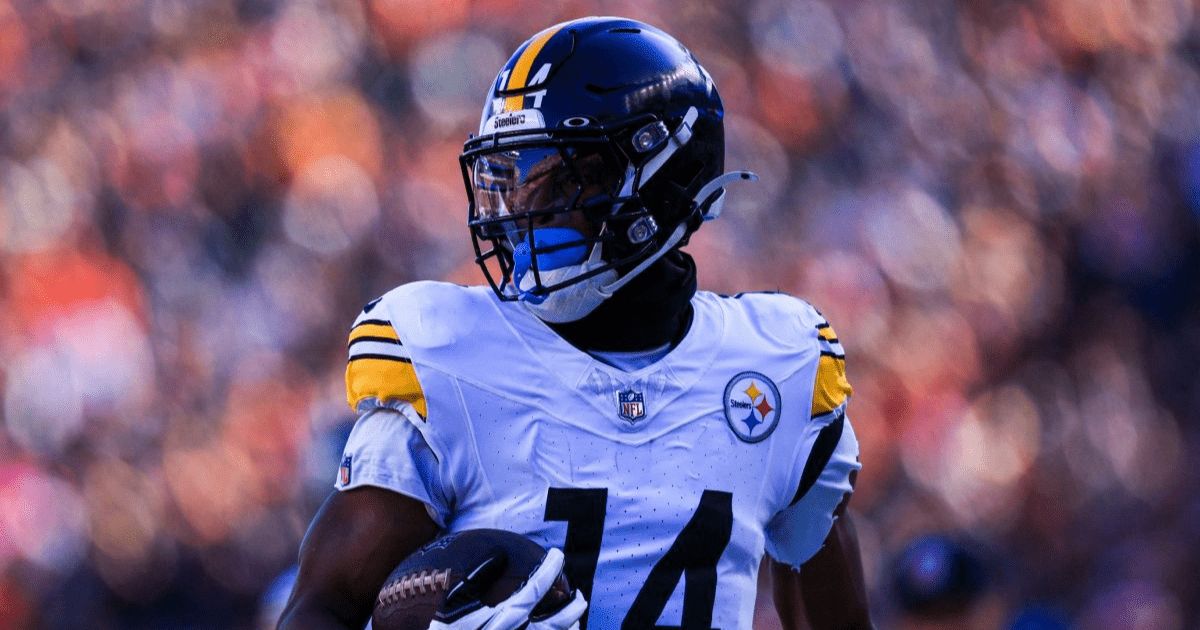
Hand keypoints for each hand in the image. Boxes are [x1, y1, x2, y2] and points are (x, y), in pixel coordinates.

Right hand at [429, 548, 586, 629]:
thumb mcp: (452, 607)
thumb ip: (475, 580)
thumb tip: (498, 556)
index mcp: (506, 617)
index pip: (537, 588)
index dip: (551, 569)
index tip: (557, 555)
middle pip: (558, 622)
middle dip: (573, 607)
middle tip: (578, 595)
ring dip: (570, 629)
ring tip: (574, 620)